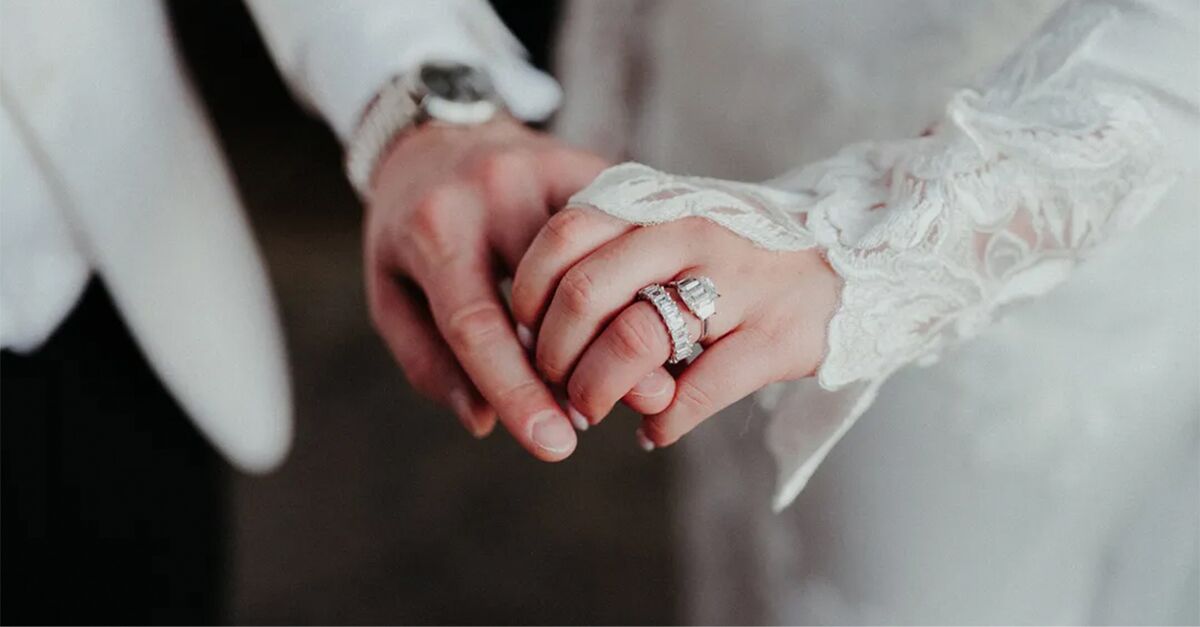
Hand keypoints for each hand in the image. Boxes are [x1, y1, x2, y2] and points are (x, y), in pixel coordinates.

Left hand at [365, 116, 606, 459]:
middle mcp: (493, 190)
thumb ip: (429, 359)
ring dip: (614, 329)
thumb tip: (484, 420)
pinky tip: (637, 322)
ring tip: (620, 378)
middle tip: (594, 418)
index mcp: (435, 227)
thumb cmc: (409, 228)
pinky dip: (630, 282)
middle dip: (578, 365)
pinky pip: (620, 233)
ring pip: (598, 263)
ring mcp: (546, 170)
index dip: (517, 391)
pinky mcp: (588, 163)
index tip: (552, 445)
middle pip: (551, 293)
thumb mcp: (392, 292)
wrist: (436, 132)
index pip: (478, 323)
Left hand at [511, 206, 839, 447]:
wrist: (855, 259)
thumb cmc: (739, 256)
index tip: (526, 330)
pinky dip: (662, 422)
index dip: (529, 291)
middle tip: (555, 382)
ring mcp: (738, 284)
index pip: (565, 235)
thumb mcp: (676, 231)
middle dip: (552, 354)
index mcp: (659, 205)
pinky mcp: (776, 337)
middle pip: (585, 294)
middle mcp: (692, 235)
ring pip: (634, 340)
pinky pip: (696, 392)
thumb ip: (615, 259)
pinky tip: (655, 429)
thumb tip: (534, 326)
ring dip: (596, 391)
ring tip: (593, 410)